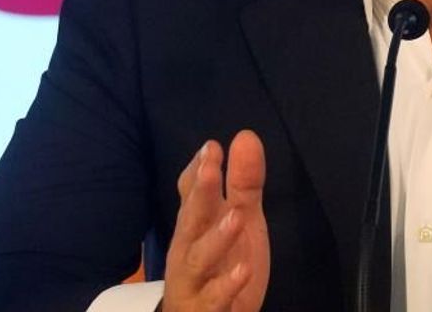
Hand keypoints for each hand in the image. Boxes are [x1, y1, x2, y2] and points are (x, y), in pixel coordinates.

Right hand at [163, 130, 269, 311]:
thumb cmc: (222, 265)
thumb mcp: (240, 220)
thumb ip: (243, 183)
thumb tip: (244, 136)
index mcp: (196, 225)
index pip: (191, 194)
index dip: (199, 171)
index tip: (211, 147)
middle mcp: (188, 249)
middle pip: (190, 220)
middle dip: (200, 193)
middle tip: (213, 167)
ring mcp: (194, 280)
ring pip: (197, 258)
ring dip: (215, 238)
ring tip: (235, 217)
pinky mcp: (205, 308)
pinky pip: (214, 298)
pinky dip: (227, 284)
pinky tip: (243, 269)